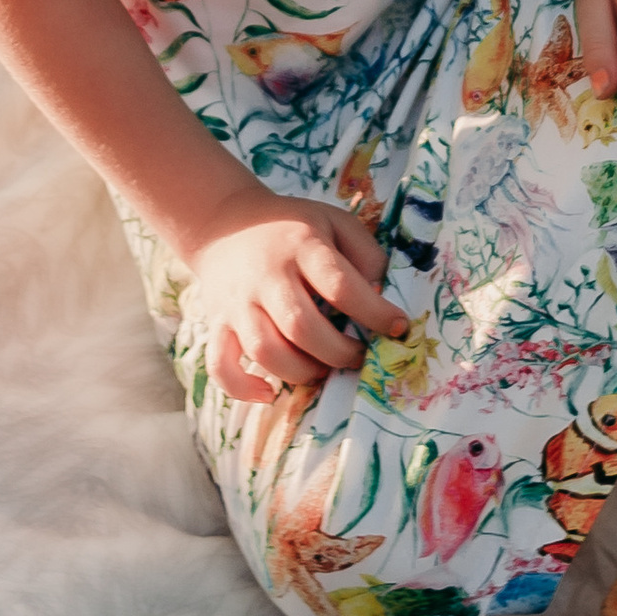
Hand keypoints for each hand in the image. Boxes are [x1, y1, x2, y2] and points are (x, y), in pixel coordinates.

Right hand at [185, 195, 406, 404]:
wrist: (224, 222)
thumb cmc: (292, 229)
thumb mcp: (335, 222)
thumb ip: (366, 254)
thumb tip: (380, 296)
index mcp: (302, 246)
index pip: (340, 286)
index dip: (375, 313)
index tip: (398, 328)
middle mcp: (267, 276)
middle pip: (301, 327)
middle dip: (339, 352)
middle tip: (358, 355)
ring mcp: (238, 303)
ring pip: (265, 351)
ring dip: (301, 371)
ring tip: (322, 367)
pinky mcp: (218, 323)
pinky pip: (221, 365)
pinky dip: (242, 388)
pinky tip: (268, 393)